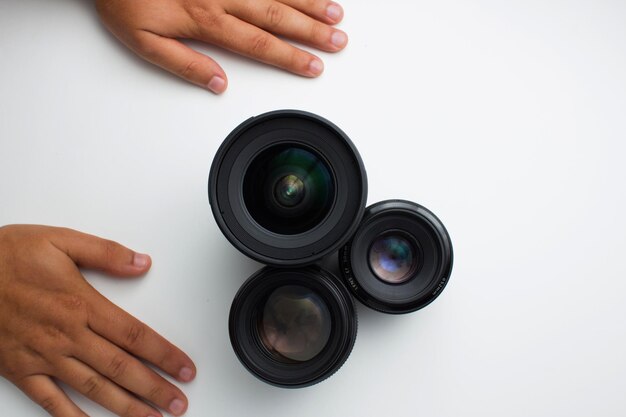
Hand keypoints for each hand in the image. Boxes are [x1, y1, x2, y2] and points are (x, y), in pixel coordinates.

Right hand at [0, 225, 194, 416]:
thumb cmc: (6, 256)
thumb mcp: (60, 241)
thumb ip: (105, 252)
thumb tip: (141, 262)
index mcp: (81, 303)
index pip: (135, 336)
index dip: (165, 354)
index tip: (185, 368)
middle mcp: (66, 335)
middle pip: (121, 368)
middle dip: (154, 388)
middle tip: (178, 402)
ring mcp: (43, 356)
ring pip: (93, 389)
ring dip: (126, 407)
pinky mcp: (21, 370)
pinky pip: (51, 402)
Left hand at [95, 0, 347, 92]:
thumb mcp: (144, 41)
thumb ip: (184, 64)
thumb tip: (218, 83)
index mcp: (205, 20)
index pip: (258, 44)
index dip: (289, 57)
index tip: (313, 67)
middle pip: (276, 16)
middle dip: (311, 31)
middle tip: (338, 41)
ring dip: (309, 1)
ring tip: (335, 12)